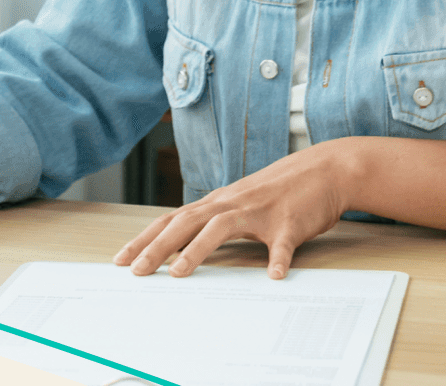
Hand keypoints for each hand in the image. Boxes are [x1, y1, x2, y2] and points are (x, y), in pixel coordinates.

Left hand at [112, 141, 360, 279]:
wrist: (324, 170)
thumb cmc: (279, 192)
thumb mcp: (240, 204)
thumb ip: (214, 223)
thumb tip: (182, 248)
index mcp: (218, 203)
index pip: (172, 220)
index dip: (146, 239)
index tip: (122, 259)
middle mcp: (232, 203)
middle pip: (187, 222)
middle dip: (158, 247)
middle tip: (137, 271)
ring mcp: (261, 211)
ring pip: (222, 227)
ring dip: (198, 249)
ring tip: (179, 273)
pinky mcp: (291, 222)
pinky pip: (283, 242)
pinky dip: (278, 258)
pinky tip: (275, 275)